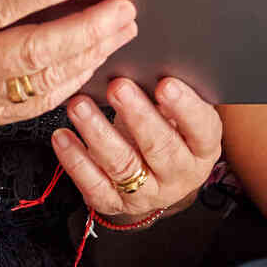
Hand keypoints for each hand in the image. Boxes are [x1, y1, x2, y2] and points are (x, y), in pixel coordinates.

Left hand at [51, 77, 222, 224]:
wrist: (155, 179)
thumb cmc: (167, 131)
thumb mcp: (177, 115)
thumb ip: (168, 96)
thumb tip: (147, 63)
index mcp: (203, 148)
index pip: (201, 128)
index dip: (184, 107)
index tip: (165, 83)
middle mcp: (180, 174)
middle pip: (160, 148)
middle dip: (138, 115)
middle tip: (118, 87)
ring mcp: (148, 192)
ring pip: (123, 165)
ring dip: (98, 133)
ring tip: (79, 105)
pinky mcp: (116, 203)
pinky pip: (94, 185)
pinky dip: (76, 160)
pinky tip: (63, 136)